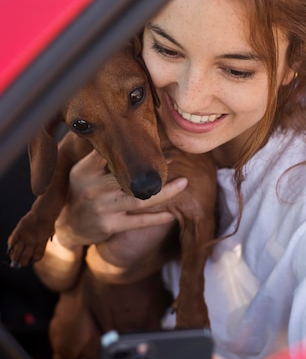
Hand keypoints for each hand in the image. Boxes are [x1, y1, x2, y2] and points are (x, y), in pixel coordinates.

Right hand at [55, 150, 187, 248]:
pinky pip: (138, 221)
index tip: (154, 143)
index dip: (132, 147)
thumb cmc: (82, 192)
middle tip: (174, 159)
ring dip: (165, 192)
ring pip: (139, 200)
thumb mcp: (83, 172)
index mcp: (86, 171)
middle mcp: (93, 189)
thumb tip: (125, 132)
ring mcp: (103, 208)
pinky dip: (156, 218)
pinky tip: (172, 214)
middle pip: (129, 178)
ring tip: (183, 182)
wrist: (69, 226)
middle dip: (154, 169)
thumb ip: (100, 157)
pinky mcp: (110, 225)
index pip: (110, 155)